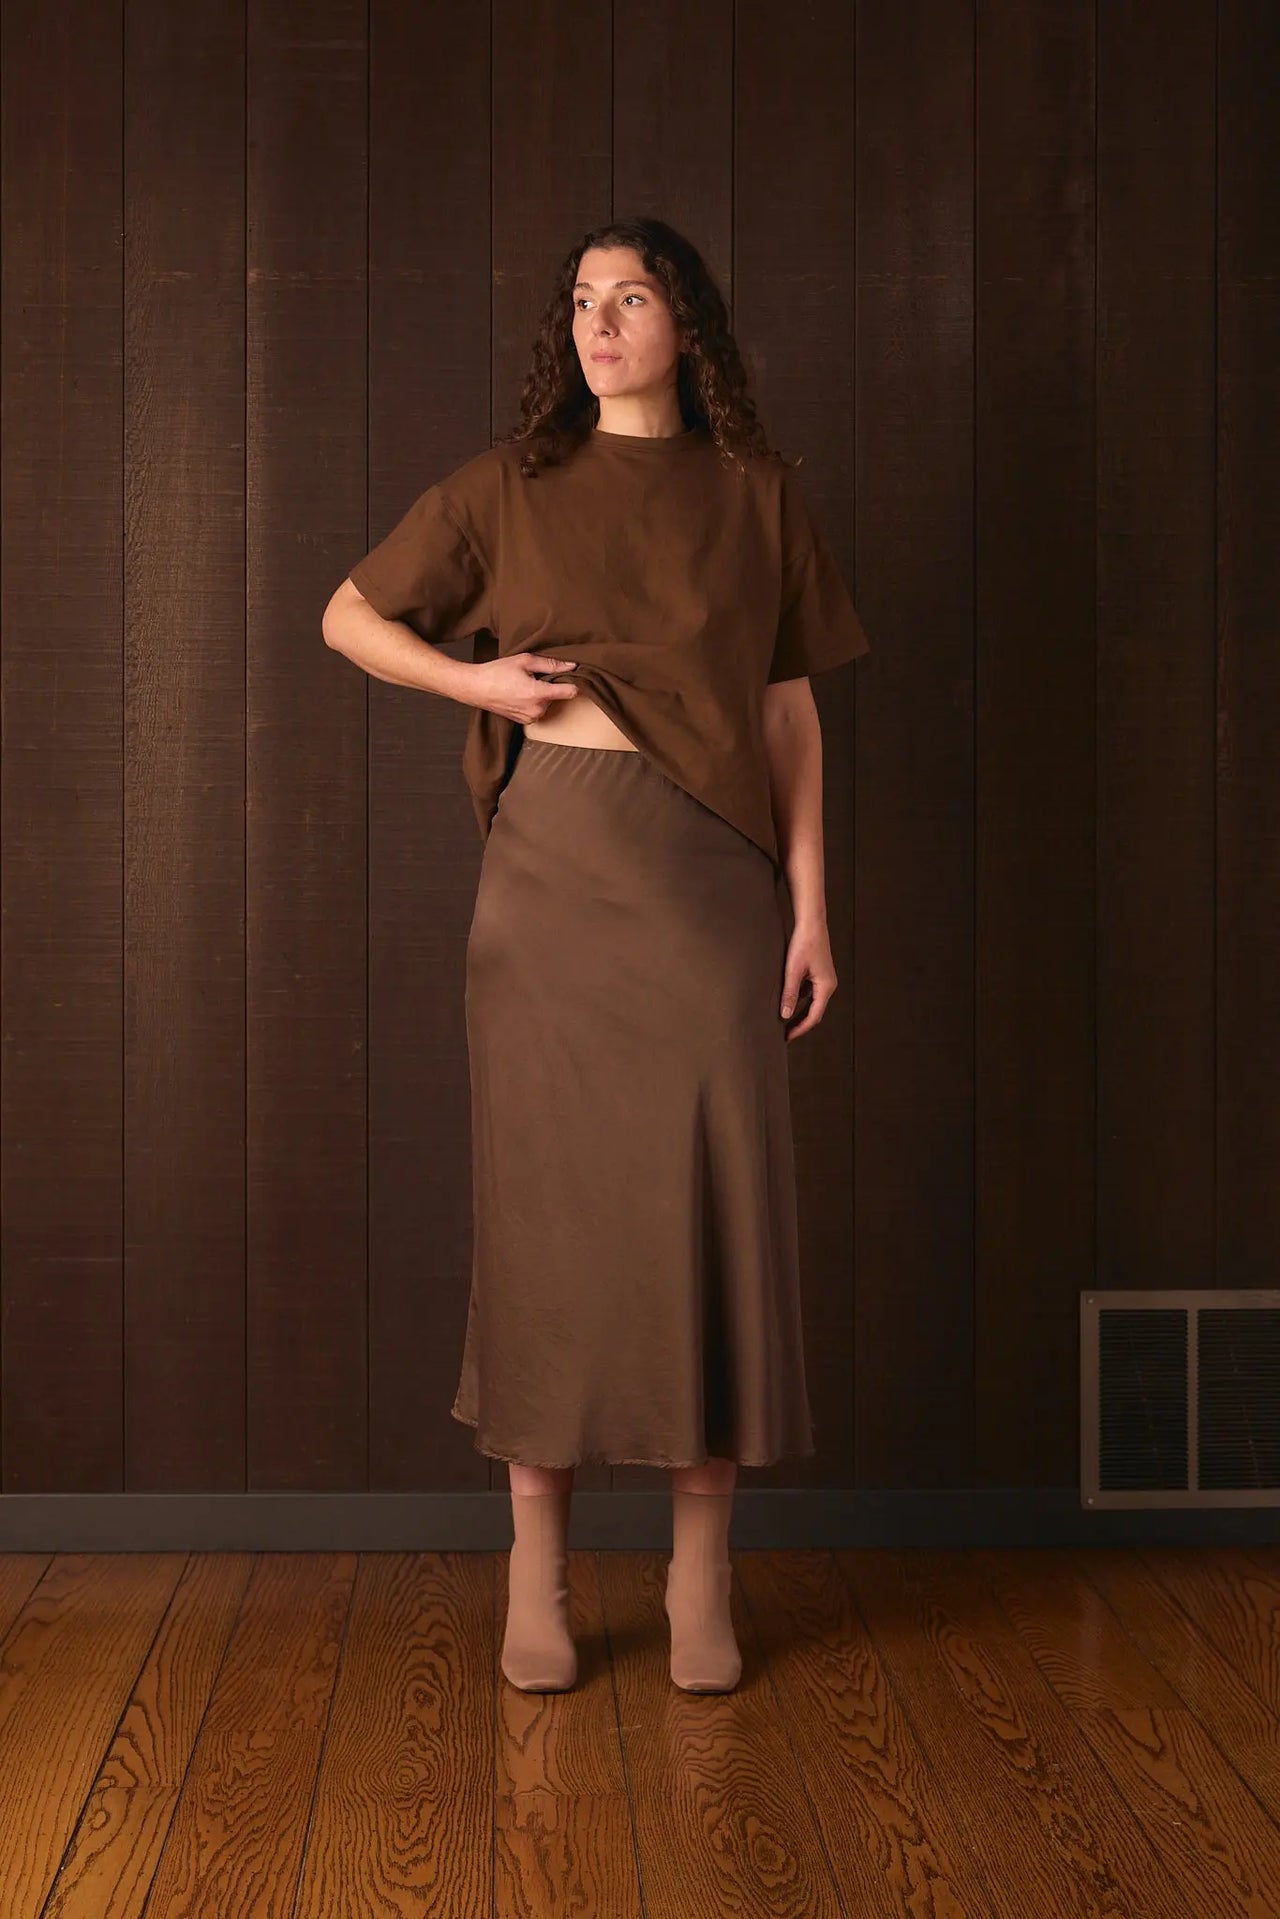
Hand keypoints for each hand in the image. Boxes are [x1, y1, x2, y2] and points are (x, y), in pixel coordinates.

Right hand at [464, 653, 579, 723]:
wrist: (475, 688)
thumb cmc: (497, 672)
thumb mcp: (525, 661)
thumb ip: (551, 664)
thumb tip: (572, 666)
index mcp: (539, 694)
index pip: (570, 692)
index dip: (574, 682)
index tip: (573, 676)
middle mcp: (537, 710)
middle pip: (558, 696)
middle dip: (551, 685)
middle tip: (535, 676)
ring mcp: (530, 718)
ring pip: (548, 704)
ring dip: (542, 694)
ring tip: (525, 684)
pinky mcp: (524, 722)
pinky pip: (538, 710)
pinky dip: (534, 702)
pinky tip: (520, 693)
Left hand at [779, 922, 835, 1040]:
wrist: (811, 923)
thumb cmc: (804, 943)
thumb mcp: (793, 970)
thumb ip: (789, 993)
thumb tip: (785, 1015)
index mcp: (826, 987)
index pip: (814, 1016)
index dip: (800, 1029)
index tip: (788, 1037)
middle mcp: (828, 985)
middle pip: (815, 1012)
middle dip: (801, 1024)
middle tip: (785, 1035)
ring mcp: (825, 980)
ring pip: (812, 1003)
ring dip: (800, 1013)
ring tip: (785, 1022)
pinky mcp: (819, 974)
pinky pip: (810, 993)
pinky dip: (800, 1001)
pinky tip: (787, 1003)